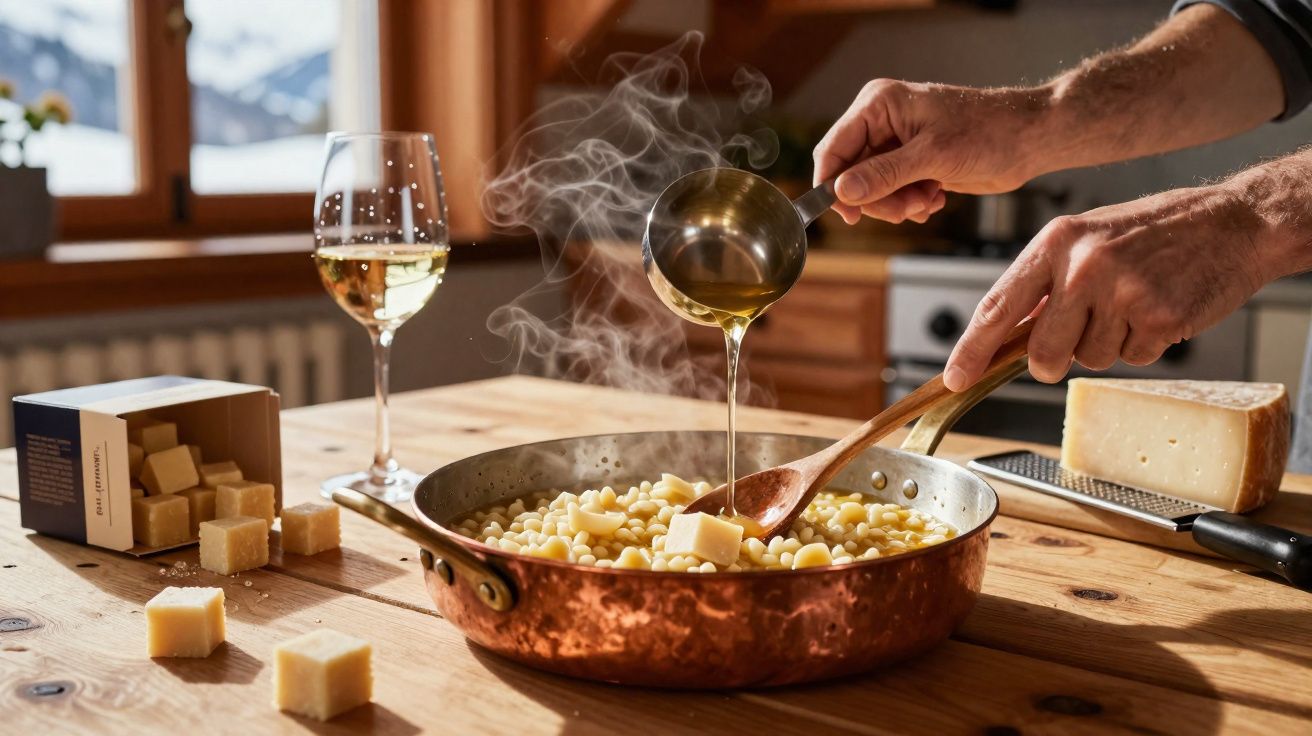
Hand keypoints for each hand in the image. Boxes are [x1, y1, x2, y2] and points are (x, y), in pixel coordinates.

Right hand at [813, 80, 1047, 224]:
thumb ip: (883, 175)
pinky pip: (891, 193)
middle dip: (878, 198)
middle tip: (907, 208)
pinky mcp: (912, 163)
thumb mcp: (932, 156)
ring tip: (928, 199)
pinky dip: (910, 203)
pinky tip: (934, 197)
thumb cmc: (988, 132)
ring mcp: (896, 144)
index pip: (834, 149)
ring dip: (897, 204)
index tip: (848, 215)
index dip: (834, 185)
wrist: (1028, 139)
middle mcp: (882, 122)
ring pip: (872, 190)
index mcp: (878, 105)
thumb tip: (842, 192)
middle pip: (851, 175)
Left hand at [943, 183, 1272, 389]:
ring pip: (1089, 360)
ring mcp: (1122, 292)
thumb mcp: (1086, 240)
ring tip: (1134, 301)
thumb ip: (1044, 285)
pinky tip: (1159, 308)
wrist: (1233, 222)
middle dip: (1055, 361)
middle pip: (1042, 353)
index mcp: (1055, 242)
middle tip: (1082, 333)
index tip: (955, 378)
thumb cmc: (1155, 231)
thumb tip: (1005, 339)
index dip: (972, 349)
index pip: (997, 306)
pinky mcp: (1158, 317)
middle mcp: (1083, 265)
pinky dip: (1144, 343)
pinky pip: (1133, 358)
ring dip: (1110, 343)